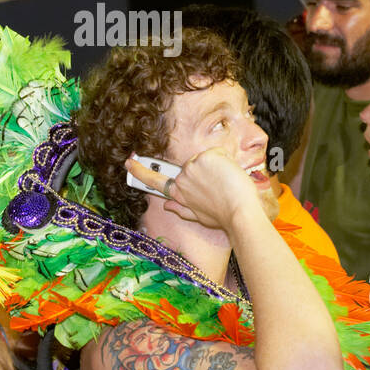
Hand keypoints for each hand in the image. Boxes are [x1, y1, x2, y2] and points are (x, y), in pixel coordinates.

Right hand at [125, 148, 258, 230]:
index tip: (129, 162)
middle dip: (204, 172)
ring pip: (205, 159)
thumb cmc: (224, 217)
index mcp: (178, 194)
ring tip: (225, 184)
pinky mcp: (205, 158)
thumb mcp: (199, 216)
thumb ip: (181, 209)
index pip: (154, 181)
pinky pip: (216, 153)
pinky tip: (228, 175)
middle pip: (191, 166)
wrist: (240, 213)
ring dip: (216, 167)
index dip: (139, 171)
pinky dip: (225, 161)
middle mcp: (181, 180)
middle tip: (218, 186)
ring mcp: (192, 167)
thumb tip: (166, 205)